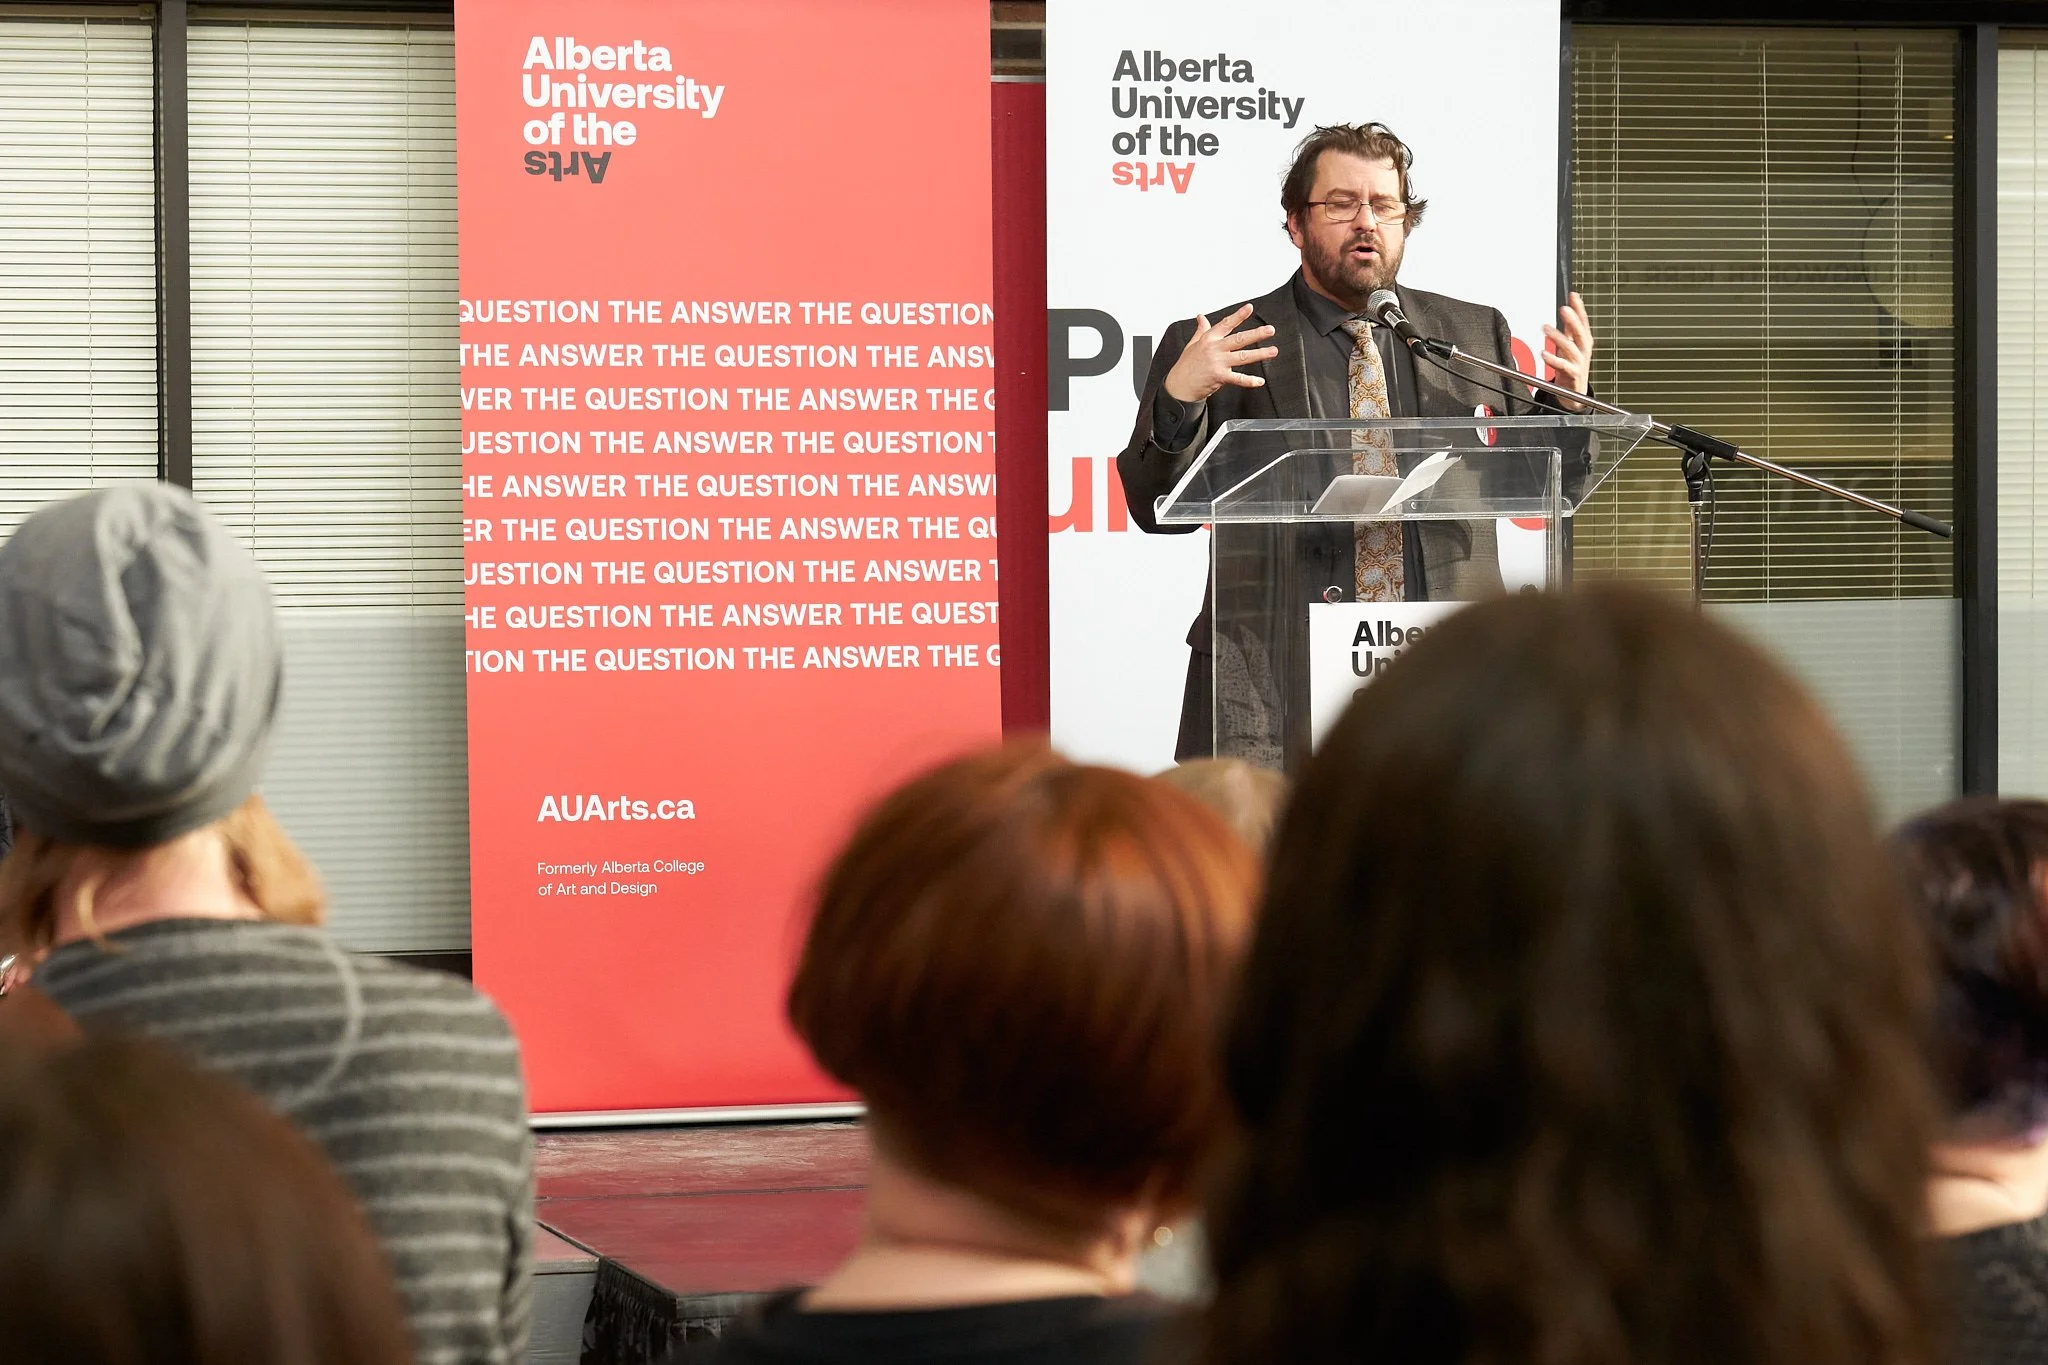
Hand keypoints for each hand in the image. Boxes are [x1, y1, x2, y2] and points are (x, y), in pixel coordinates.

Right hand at [1162, 304, 1278, 403]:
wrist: (1179, 386)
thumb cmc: (1186, 366)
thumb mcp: (1192, 344)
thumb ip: (1201, 330)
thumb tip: (1201, 317)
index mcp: (1209, 339)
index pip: (1226, 324)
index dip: (1238, 315)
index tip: (1250, 307)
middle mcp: (1214, 349)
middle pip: (1239, 339)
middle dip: (1256, 334)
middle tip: (1270, 330)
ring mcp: (1217, 363)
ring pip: (1242, 356)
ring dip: (1259, 354)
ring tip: (1273, 351)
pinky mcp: (1219, 377)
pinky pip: (1237, 379)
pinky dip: (1249, 381)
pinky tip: (1260, 381)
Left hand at [1543, 291, 1593, 411]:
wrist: (1574, 395)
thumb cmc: (1571, 367)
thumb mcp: (1570, 345)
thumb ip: (1569, 329)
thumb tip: (1568, 309)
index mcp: (1584, 341)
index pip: (1583, 322)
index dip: (1579, 308)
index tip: (1573, 295)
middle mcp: (1584, 350)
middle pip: (1580, 333)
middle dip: (1573, 320)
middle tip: (1564, 309)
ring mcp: (1580, 363)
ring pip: (1571, 348)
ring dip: (1558, 337)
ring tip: (1545, 328)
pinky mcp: (1573, 375)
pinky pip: (1563, 366)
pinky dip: (1553, 360)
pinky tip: (1544, 354)